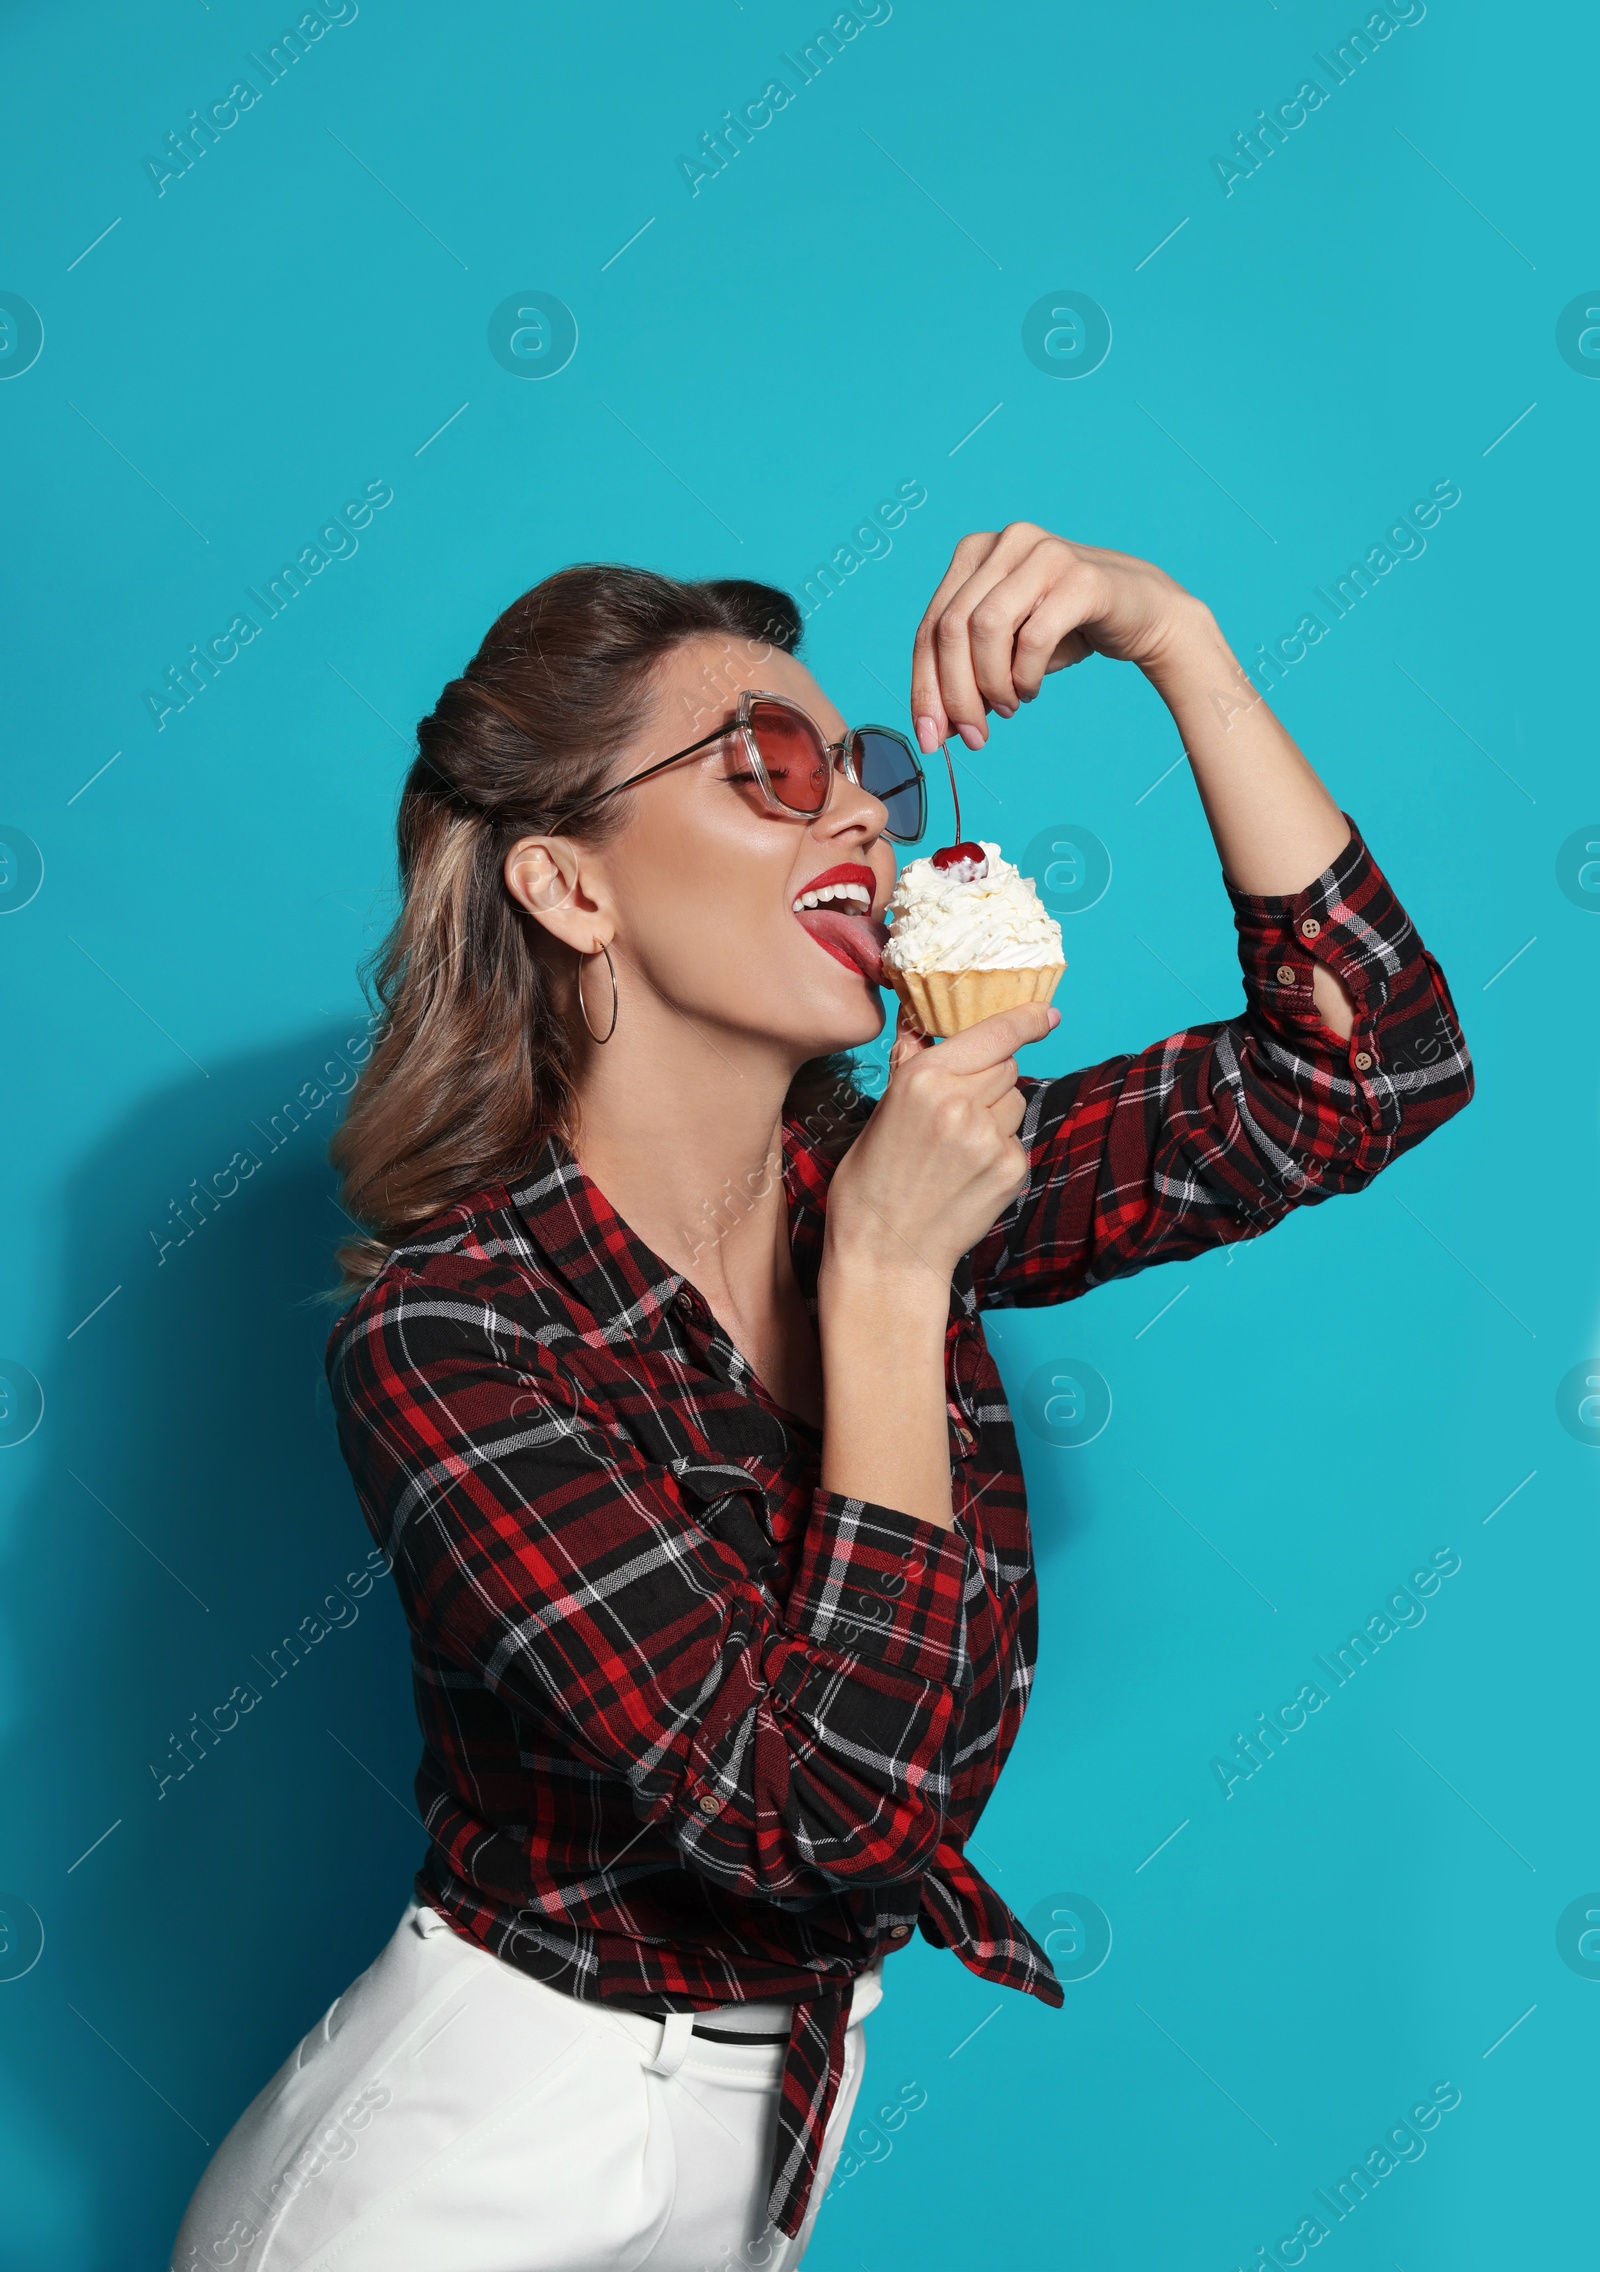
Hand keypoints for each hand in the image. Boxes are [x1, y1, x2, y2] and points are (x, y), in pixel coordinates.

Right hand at [821, 1000, 1056, 1289]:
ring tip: (958, 1147)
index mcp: (922, 1078)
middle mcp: (960, 1101)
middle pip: (1007, 1065)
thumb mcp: (881, 1113)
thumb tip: (921, 1030)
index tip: (1047, 1014)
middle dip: (991, 1077)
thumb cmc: (870, 1184)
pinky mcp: (1010, 1169)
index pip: (992, 1032)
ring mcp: (990, 1137)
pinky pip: (1016, 1140)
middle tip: (960, 1109)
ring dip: (997, 1113)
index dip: (1025, 1019)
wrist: (885, 1253)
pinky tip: (968, 1173)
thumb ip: (912, 1069)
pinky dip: (999, 1150)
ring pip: (1016, 1101)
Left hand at [910, 522, 1205, 750]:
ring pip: (986, 628)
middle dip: (955, 694)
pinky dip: (1024, 676)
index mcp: (975, 553)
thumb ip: (965, 677)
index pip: (930, 627)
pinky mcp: (1081, 576)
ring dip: (991, 684)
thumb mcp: (1003, 652)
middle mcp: (1005, 542)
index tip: (928, 738)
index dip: (923, 687)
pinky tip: (1031, 690)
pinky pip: (1034, 637)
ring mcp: (1043, 553)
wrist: (1142, 611)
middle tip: (972, 736)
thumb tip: (933, 729)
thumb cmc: (1064, 630)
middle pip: (951, 628)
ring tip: (1009, 706)